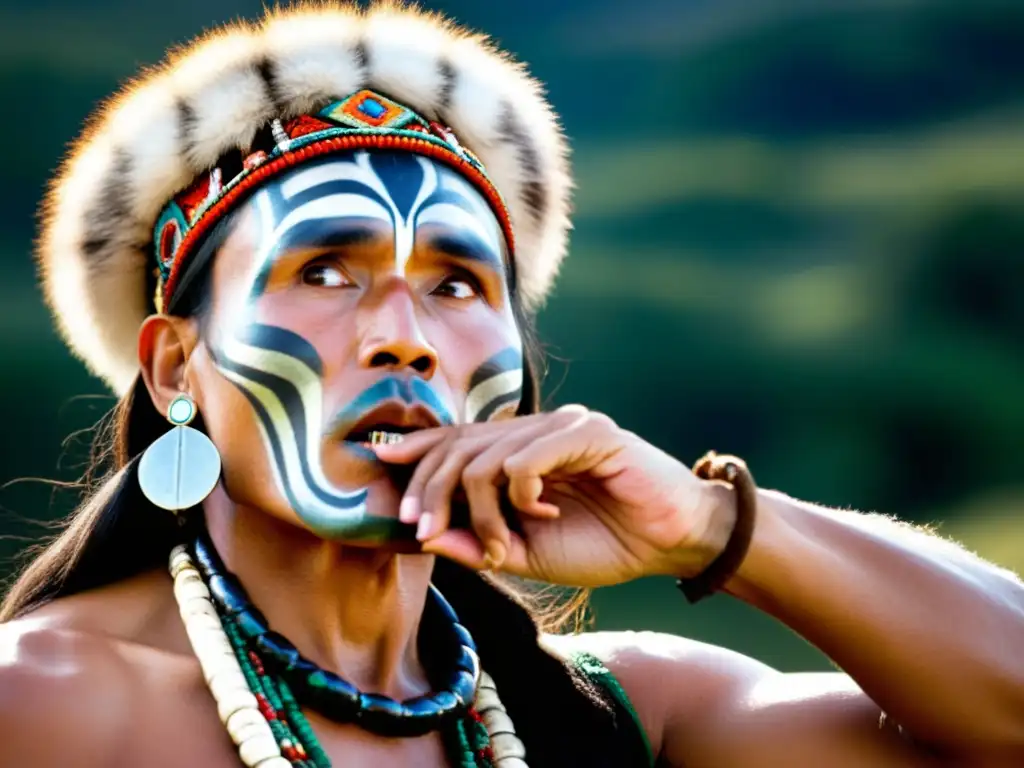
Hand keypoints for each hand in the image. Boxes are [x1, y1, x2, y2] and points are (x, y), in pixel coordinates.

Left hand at [371, 406, 733, 587]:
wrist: (671, 542)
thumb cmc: (605, 543)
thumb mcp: (529, 553)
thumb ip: (481, 544)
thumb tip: (427, 537)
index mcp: (520, 452)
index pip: (457, 441)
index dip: (418, 448)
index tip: (378, 459)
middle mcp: (536, 430)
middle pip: (459, 447)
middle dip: (429, 489)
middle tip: (419, 526)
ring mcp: (561, 427)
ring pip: (487, 457)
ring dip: (481, 511)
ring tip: (499, 545)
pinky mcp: (588, 432)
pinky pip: (527, 458)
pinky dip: (521, 493)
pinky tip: (541, 512)